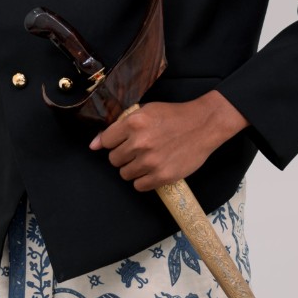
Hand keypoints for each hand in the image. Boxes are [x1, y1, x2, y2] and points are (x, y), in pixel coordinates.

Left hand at [90, 91, 248, 192]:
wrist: (203, 125)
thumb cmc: (173, 116)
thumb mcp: (145, 111)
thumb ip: (120, 126)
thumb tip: (94, 144)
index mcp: (134, 123)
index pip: (106, 141)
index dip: (112, 143)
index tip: (120, 144)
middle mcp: (140, 142)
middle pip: (114, 160)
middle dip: (123, 156)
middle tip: (138, 150)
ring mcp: (151, 161)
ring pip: (125, 174)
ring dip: (133, 168)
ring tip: (148, 159)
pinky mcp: (162, 176)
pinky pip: (139, 186)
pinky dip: (144, 180)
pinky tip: (154, 169)